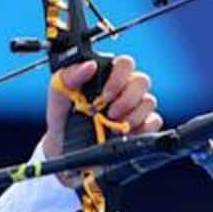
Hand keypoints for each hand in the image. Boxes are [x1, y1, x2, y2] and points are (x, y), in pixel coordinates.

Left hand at [43, 55, 162, 187]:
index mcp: (107, 74)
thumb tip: (90, 65)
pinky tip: (125, 134)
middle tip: (110, 113)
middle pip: (142, 81)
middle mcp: (124, 88)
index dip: (119, 77)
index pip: (125, 64)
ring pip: (149, 101)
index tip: (104, 95)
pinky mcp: (142, 126)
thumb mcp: (58, 93)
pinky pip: (154, 122)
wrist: (64, 147)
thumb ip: (69, 75)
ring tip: (114, 127)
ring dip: (133, 115)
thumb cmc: (63, 115)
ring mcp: (135, 107)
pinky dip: (141, 128)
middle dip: (127, 99)